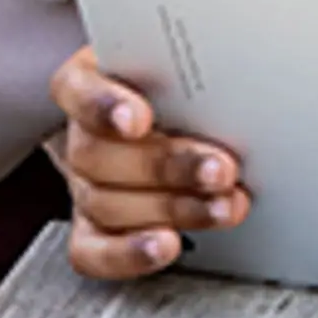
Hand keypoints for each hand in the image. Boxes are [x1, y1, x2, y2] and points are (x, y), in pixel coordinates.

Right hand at [47, 44, 251, 278]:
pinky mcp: (93, 231)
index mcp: (90, 82)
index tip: (139, 118)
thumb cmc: (180, 87)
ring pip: (108, 203)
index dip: (104, 105)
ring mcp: (85, 187)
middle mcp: (81, 136)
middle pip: (98, 154)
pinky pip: (93, 252)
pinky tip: (169, 246)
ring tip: (224, 206)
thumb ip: (193, 67)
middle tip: (221, 168)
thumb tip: (238, 73)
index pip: (79, 89)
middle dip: (167, 165)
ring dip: (173, 208)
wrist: (176, 121)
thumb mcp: (184, 65)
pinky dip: (130, 253)